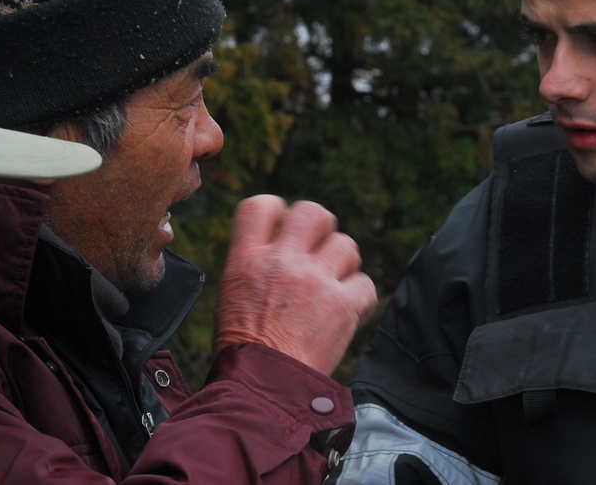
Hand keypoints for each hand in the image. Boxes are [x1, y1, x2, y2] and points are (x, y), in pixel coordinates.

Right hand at [213, 195, 376, 374]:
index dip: (277, 211)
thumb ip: (254, 266)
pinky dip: (359, 298)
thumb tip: (278, 248)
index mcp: (247, 259)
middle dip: (322, 227)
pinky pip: (365, 284)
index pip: (262, 205)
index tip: (283, 227)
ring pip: (346, 245)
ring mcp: (315, 281)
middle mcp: (283, 261)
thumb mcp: (230, 297)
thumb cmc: (243, 351)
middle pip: (313, 212)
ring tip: (332, 286)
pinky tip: (346, 312)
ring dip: (343, 264)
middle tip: (319, 249)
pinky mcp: (343, 304)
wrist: (261, 390)